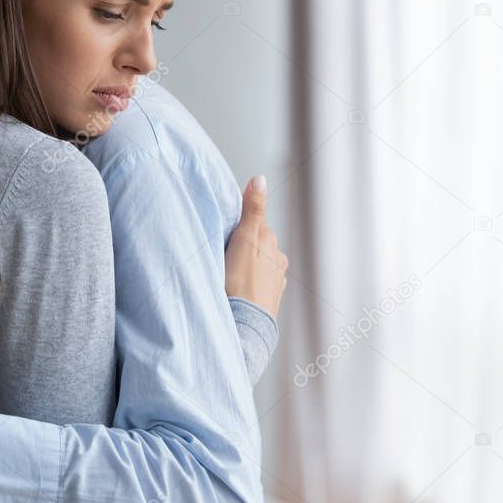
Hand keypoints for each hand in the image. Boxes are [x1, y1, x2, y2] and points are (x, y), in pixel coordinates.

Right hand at [224, 175, 288, 317]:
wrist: (245, 324)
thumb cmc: (240, 284)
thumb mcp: (244, 239)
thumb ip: (252, 209)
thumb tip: (260, 179)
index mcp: (271, 243)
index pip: (254, 224)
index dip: (238, 227)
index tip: (225, 233)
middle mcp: (279, 260)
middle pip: (257, 243)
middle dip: (243, 245)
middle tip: (224, 253)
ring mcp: (276, 280)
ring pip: (258, 263)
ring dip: (246, 265)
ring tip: (229, 273)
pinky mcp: (270, 298)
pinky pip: (258, 283)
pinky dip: (249, 282)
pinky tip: (237, 288)